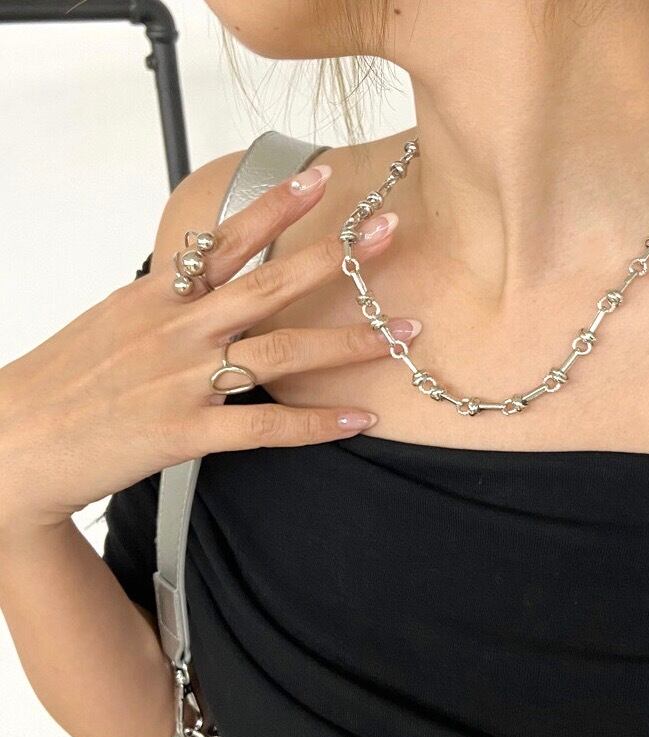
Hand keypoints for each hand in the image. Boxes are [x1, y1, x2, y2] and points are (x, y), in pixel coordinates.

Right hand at [0, 163, 406, 535]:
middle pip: (269, 286)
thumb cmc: (70, 379)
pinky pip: (265, 428)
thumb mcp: (117, 319)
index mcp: (158, 296)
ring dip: (349, 342)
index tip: (323, 178)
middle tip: (388, 234)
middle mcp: (176, 330)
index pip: (227, 241)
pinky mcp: (184, 433)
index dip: (277, 207)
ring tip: (402, 333)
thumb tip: (214, 277)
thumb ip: (172, 299)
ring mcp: (182, 381)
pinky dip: (315, 425)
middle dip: (336, 259)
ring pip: (281, 353)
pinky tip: (357, 419)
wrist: (17, 438)